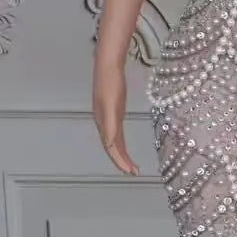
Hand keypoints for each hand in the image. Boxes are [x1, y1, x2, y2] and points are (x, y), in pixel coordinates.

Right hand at [92, 59, 139, 175]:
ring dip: (121, 154)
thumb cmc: (111, 83)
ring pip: (114, 141)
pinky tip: (123, 145)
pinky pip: (116, 132)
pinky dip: (120, 143)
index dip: (120, 161)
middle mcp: (104, 122)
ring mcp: (108, 116)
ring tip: (131, 165)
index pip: (111, 148)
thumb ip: (111, 126)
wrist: (108, 64)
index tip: (130, 172)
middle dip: (121, 161)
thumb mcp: (112, 105)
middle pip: (112, 147)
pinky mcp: (114, 110)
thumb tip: (111, 145)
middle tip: (133, 172)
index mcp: (104, 123)